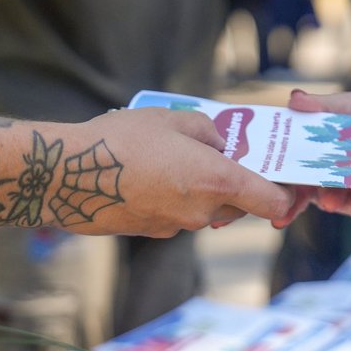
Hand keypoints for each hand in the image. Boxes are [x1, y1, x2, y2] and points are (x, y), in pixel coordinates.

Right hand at [62, 108, 296, 236]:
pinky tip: (151, 173)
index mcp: (218, 182)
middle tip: (223, 155)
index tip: (286, 182)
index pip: (272, 202)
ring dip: (203, 189)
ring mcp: (175, 226)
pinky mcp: (150, 232)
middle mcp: (202, 211)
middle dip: (237, 184)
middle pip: (240, 204)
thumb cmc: (122, 139)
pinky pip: (178, 213)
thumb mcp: (175, 118)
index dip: (285, 194)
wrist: (64, 174)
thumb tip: (220, 144)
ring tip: (177, 158)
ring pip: (206, 209)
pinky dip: (175, 197)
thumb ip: (209, 131)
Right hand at [266, 88, 350, 225]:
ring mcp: (345, 189)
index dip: (270, 191)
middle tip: (283, 214)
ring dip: (330, 203)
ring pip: (334, 201)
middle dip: (292, 207)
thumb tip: (294, 97)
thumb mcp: (338, 106)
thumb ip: (317, 105)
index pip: (284, 178)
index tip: (256, 201)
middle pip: (303, 196)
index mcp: (307, 159)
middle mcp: (323, 179)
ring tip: (328, 202)